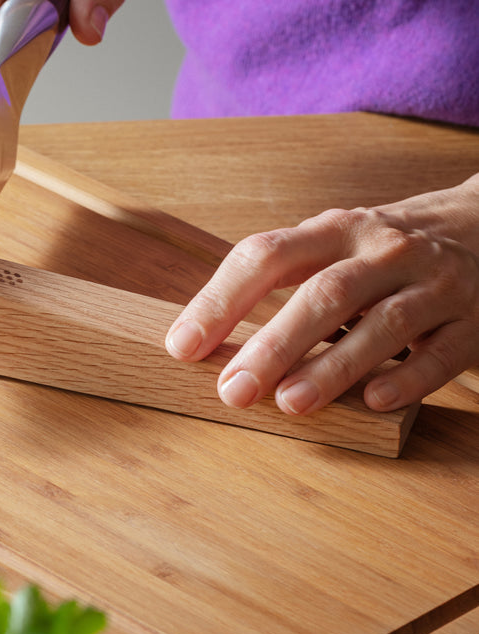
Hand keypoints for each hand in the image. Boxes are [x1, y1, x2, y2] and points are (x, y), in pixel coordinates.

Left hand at [165, 176, 478, 412]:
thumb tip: (205, 342)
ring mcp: (433, 284)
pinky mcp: (473, 321)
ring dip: (333, 366)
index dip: (220, 300)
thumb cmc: (385, 250)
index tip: (182, 346)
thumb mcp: (335, 244)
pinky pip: (441, 353)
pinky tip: (375, 401)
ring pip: (382, 325)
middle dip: (275, 344)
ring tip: (290, 403)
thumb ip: (282, 281)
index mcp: (335, 230)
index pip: (267, 255)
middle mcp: (383, 250)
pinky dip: (408, 377)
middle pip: (324, 294)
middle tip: (233, 390)